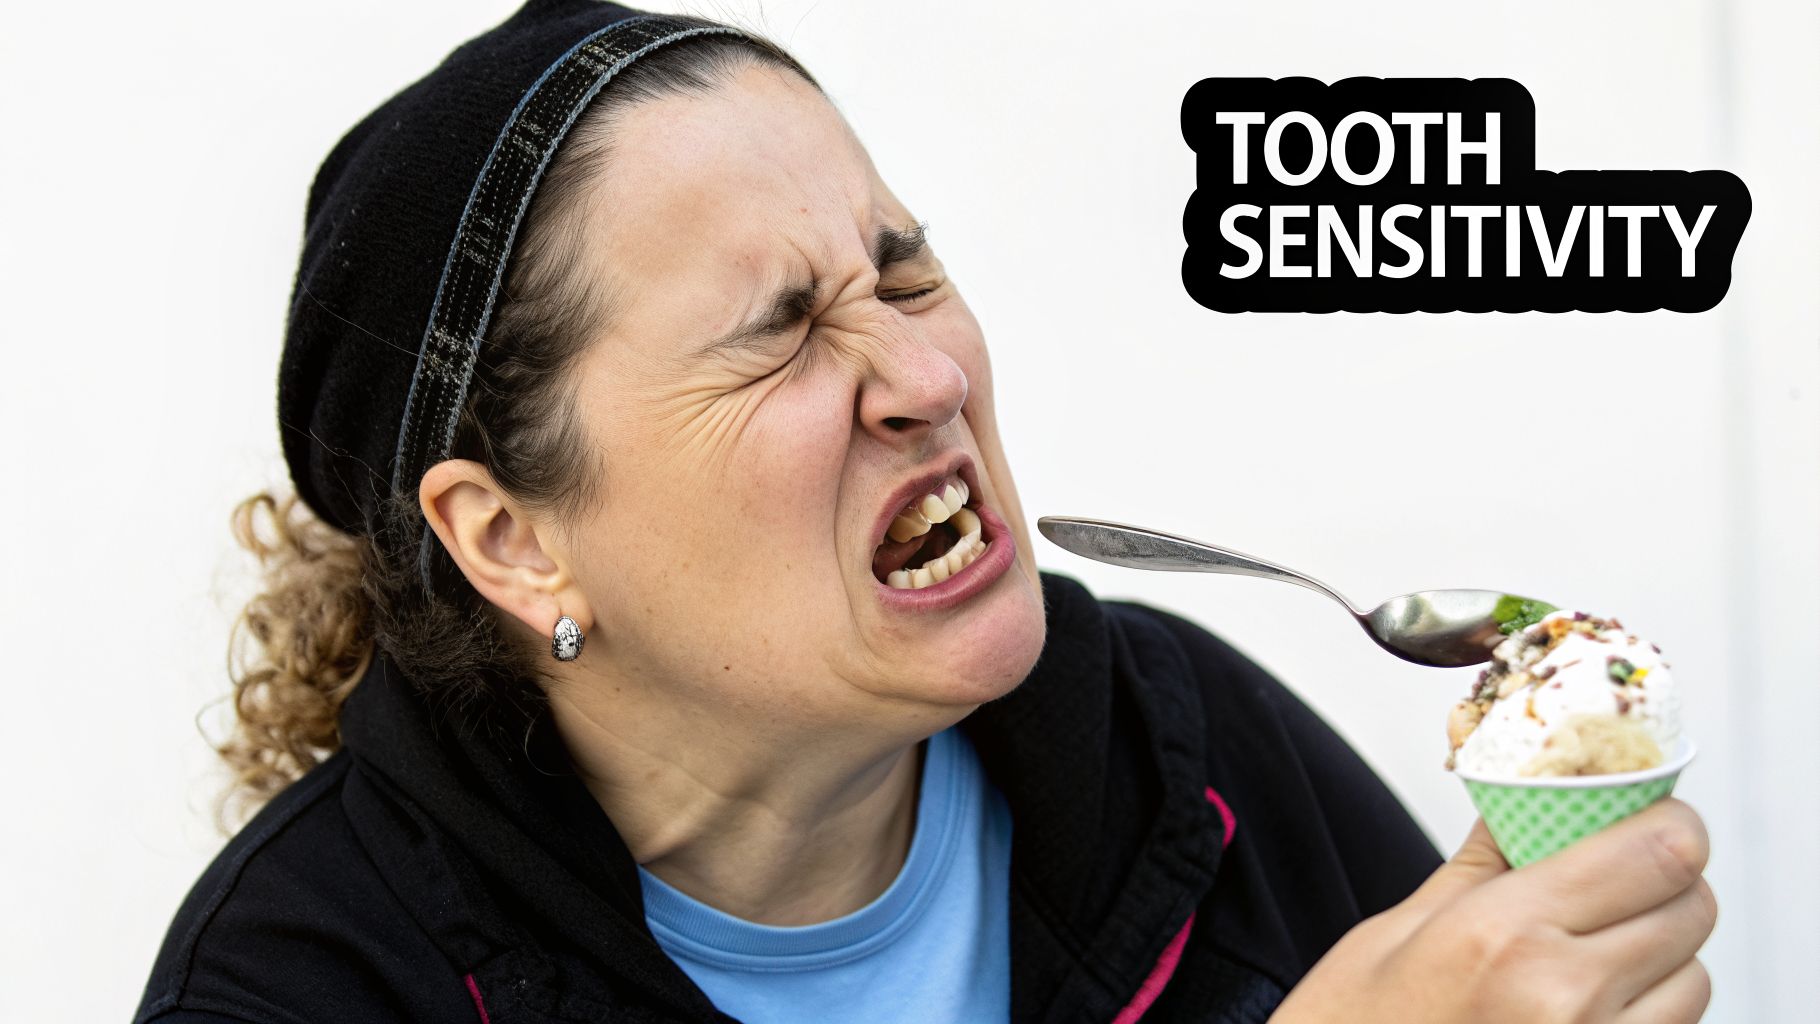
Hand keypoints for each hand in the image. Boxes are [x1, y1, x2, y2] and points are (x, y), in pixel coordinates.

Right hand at [1270, 798, 1714, 1022]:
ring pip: (1694, 978)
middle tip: (1621, 876)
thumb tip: (1526, 801)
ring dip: (1663, 955)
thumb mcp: (1396, 932)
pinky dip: (1652, 1010)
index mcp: (1503, 933)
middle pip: (1691, 908)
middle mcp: (1564, 995)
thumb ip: (1481, 864)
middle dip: (1667, 881)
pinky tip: (1591, 1006)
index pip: (1656, 854)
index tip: (1656, 813)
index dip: (1671, 823)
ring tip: (1596, 953)